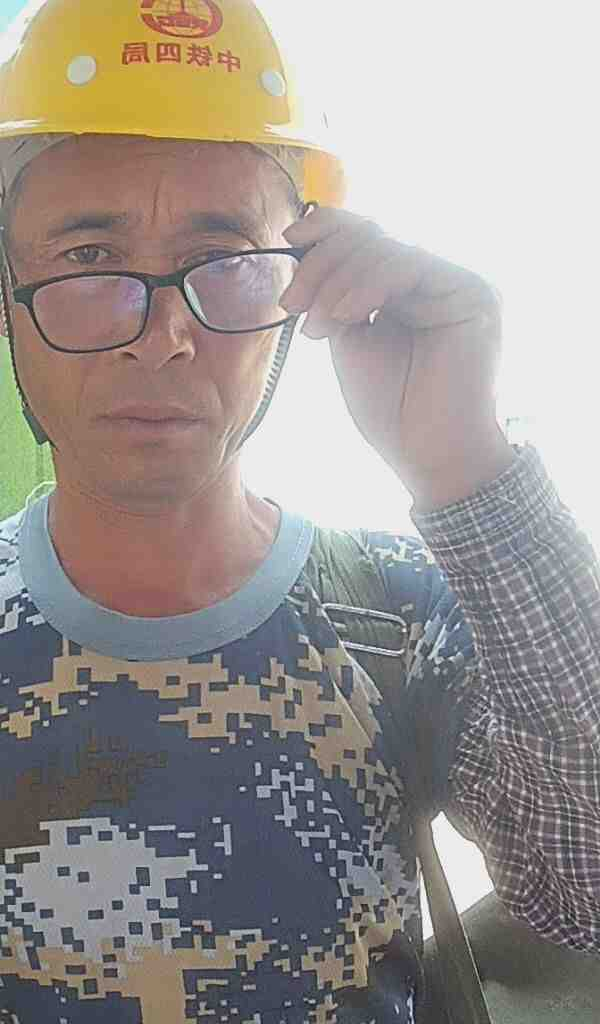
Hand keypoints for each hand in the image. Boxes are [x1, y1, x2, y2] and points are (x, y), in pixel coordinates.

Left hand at [281, 208, 514, 509]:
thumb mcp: (349, 338)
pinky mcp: (473, 293)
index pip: (370, 239)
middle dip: (322, 266)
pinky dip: (368, 284)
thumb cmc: (390, 410)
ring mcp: (457, 285)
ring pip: (386, 250)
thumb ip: (337, 292)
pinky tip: (345, 315)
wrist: (427, 454)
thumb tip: (306, 240)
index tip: (289, 241)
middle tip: (291, 304)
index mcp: (409, 291)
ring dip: (338, 283)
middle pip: (373, 239)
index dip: (329, 230)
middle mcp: (437, 282)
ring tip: (317, 328)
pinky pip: (410, 265)